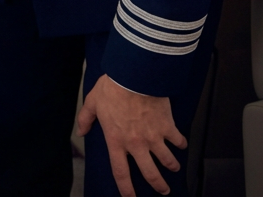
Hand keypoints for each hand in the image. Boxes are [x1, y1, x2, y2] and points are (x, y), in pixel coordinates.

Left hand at [76, 74, 185, 196]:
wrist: (135, 76)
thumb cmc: (113, 88)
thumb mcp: (92, 103)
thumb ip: (86, 119)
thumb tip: (81, 131)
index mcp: (116, 141)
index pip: (121, 172)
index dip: (126, 189)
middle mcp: (136, 144)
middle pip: (150, 173)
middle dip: (158, 185)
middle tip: (163, 190)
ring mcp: (154, 137)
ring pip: (168, 160)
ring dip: (172, 166)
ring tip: (174, 167)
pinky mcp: (168, 127)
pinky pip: (178, 140)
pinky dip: (181, 144)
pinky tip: (181, 144)